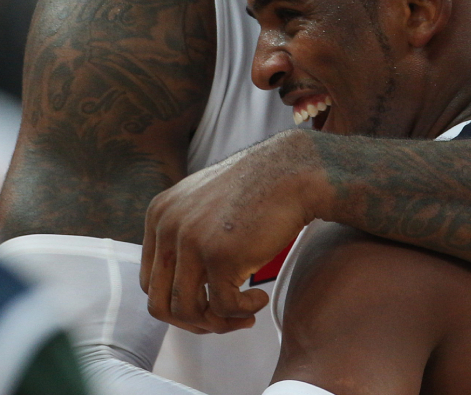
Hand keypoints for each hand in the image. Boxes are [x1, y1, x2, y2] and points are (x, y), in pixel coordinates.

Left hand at [141, 129, 323, 332]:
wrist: (295, 171)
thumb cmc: (261, 188)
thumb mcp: (207, 202)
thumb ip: (185, 232)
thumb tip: (184, 282)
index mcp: (160, 215)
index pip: (150, 281)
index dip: (178, 302)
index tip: (208, 306)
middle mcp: (168, 228)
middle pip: (161, 302)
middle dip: (194, 321)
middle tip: (224, 321)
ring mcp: (191, 243)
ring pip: (187, 311)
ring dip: (218, 323)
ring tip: (245, 316)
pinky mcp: (220, 257)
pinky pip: (223, 306)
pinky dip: (242, 311)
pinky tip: (260, 299)